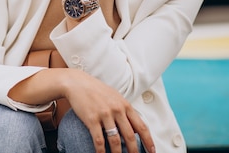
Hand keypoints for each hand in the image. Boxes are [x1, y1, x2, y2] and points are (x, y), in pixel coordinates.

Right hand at [9, 68, 154, 152]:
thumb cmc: (96, 90)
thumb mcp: (114, 96)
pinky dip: (101, 151)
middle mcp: (117, 110)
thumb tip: (135, 127)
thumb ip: (125, 110)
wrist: (76, 83)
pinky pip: (99, 139)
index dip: (148, 141)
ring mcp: (104, 114)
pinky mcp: (91, 119)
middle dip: (134, 151)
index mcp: (125, 105)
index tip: (152, 151)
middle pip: (130, 136)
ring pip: (115, 140)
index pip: (142, 126)